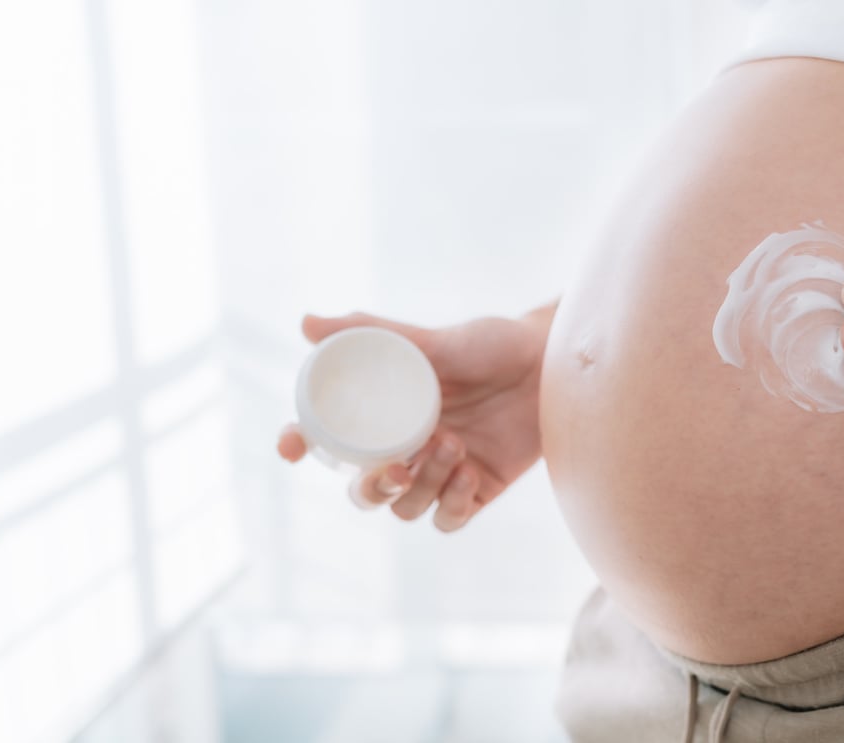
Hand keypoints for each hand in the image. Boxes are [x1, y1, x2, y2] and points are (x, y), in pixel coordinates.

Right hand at [277, 308, 552, 530]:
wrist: (552, 363)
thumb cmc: (491, 344)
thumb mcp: (431, 338)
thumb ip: (371, 331)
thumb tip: (306, 323)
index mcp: (387, 413)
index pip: (331, 439)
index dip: (302, 445)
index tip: (291, 447)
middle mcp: (409, 447)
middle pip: (364, 490)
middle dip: (370, 489)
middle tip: (395, 468)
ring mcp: (442, 472)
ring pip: (405, 507)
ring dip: (423, 485)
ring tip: (454, 446)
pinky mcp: (478, 490)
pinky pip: (449, 520)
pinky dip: (453, 503)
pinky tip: (470, 472)